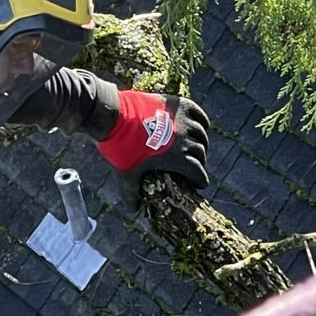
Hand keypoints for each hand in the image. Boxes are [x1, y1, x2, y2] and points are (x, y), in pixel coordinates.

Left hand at [96, 88, 210, 189]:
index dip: (200, 181)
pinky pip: (199, 114)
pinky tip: (200, 127)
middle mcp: (184, 138)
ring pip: (202, 134)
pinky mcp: (178, 104)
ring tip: (195, 147)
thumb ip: (131, 194)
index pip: (199, 173)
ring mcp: (182, 120)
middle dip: (199, 163)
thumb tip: (134, 210)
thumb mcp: (126, 175)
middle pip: (201, 154)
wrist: (113, 117)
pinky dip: (202, 121)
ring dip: (201, 143)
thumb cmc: (120, 148)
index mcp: (177, 158)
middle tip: (192, 167)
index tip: (199, 184)